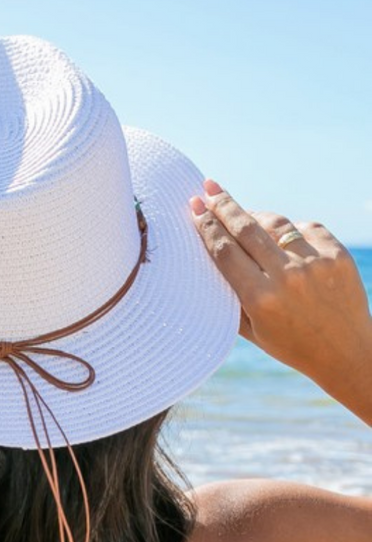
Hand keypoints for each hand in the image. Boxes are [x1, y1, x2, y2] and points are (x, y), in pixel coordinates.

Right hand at [190, 179, 371, 422]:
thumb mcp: (250, 329)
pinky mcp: (338, 256)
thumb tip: (208, 253)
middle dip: (223, 205)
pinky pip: (306, 228)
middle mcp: (286, 277)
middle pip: (245, 228)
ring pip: (275, 223)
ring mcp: (314, 263)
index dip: (206, 225)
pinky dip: (290, 229)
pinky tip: (281, 235)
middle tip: (208, 188)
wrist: (347, 354)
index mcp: (259, 298)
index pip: (224, 250)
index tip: (194, 206)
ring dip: (255, 215)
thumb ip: (228, 295)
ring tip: (243, 213)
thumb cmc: (291, 344)